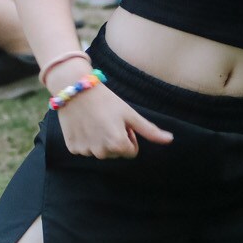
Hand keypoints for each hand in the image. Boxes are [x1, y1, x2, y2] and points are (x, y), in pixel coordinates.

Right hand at [56, 84, 174, 158]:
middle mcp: (101, 152)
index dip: (128, 136)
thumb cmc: (106, 99)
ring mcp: (85, 151)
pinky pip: (84, 149)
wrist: (75, 89)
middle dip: (114, 139)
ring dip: (99, 140)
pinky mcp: (72, 148)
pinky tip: (83, 124)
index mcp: (118, 145)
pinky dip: (84, 139)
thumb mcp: (130, 114)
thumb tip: (170, 140)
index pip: (131, 151)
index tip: (120, 122)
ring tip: (95, 120)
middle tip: (107, 120)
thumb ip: (150, 130)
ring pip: (99, 151)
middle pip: (115, 153)